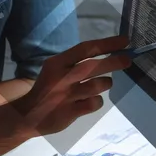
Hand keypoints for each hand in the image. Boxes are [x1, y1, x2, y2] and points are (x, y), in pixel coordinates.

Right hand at [13, 36, 132, 135]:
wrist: (27, 114)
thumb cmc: (47, 88)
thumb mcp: (55, 69)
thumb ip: (75, 63)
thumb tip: (108, 54)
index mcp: (57, 63)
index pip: (85, 49)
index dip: (107, 44)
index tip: (124, 41)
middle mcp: (61, 77)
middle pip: (92, 66)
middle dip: (113, 61)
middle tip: (127, 60)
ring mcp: (66, 96)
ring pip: (96, 86)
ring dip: (105, 83)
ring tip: (105, 83)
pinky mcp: (69, 112)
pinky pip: (94, 103)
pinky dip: (97, 101)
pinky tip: (91, 100)